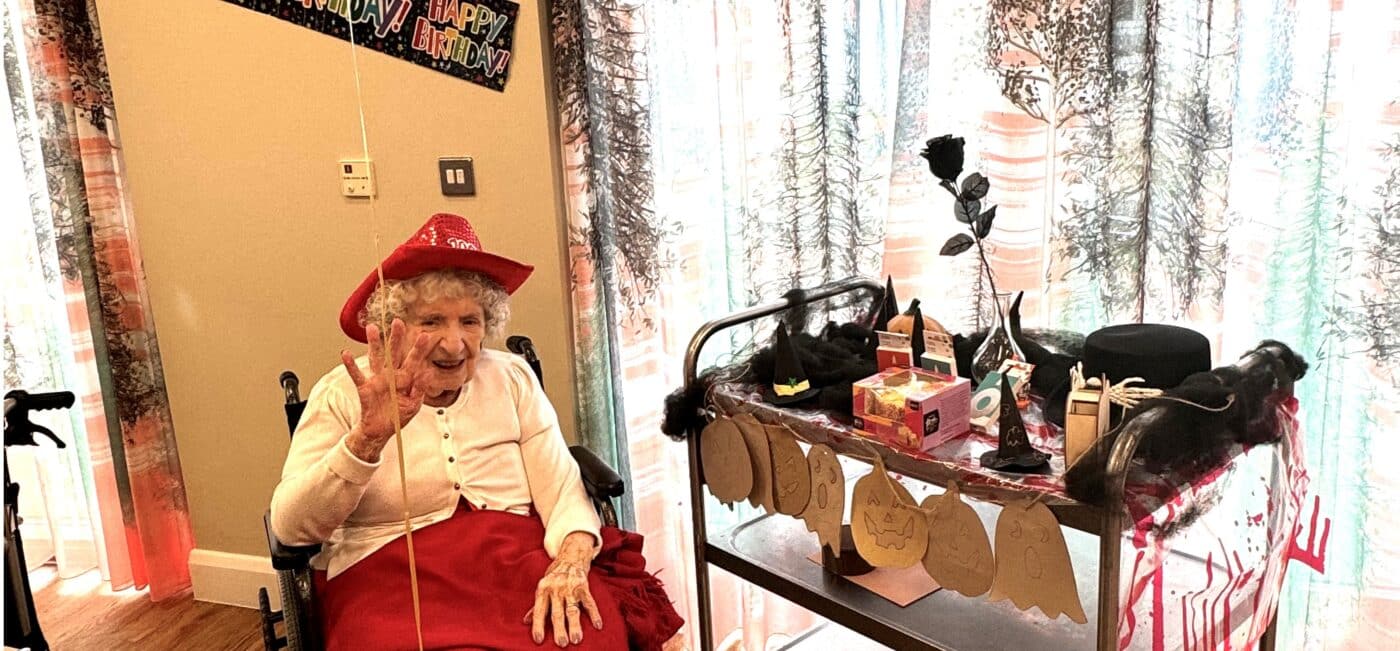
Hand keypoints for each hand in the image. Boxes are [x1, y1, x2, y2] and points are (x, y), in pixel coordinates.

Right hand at [342, 319, 431, 462]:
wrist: (381, 431)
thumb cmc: (398, 416)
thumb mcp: (414, 405)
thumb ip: (420, 388)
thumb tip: (428, 372)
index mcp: (406, 378)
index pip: (414, 360)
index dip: (419, 348)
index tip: (425, 335)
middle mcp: (391, 375)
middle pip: (394, 353)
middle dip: (396, 338)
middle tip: (398, 322)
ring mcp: (377, 380)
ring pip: (375, 358)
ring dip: (373, 344)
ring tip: (372, 328)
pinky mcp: (365, 388)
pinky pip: (356, 375)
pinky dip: (350, 365)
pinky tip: (345, 353)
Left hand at [526, 533, 600, 646]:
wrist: (571, 556)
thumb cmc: (555, 575)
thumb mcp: (543, 586)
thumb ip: (537, 605)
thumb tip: (526, 621)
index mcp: (543, 590)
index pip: (539, 610)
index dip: (538, 625)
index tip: (538, 640)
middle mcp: (556, 589)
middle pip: (557, 613)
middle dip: (559, 629)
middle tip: (561, 643)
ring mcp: (570, 588)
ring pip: (573, 610)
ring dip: (575, 625)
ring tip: (576, 639)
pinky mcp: (584, 586)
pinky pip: (589, 602)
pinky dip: (594, 614)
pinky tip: (597, 625)